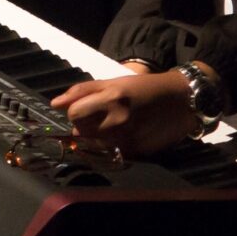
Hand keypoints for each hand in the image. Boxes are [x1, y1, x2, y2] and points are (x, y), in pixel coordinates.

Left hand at [50, 69, 202, 157]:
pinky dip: (112, 146)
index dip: (77, 111)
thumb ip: (81, 91)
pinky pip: (110, 153)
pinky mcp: (137, 152)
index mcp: (111, 99)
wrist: (181, 100)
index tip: (87, 108)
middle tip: (101, 116)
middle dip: (86, 124)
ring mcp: (128, 138)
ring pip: (94, 144)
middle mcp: (118, 121)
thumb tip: (55, 103)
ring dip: (97, 137)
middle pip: (82, 131)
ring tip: (113, 125)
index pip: (74, 114)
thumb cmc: (144, 88)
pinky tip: (124, 134)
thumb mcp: (113, 82)